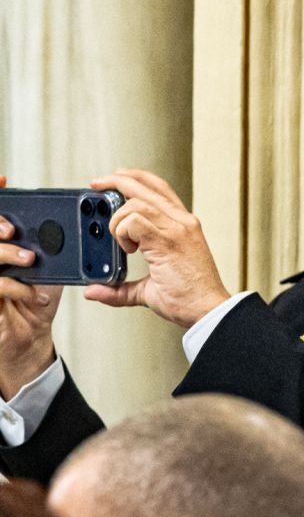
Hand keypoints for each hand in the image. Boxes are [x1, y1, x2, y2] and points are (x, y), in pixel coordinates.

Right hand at [0, 178, 59, 397]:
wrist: (29, 337)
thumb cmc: (36, 300)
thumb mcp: (51, 269)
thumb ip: (58, 249)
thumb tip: (83, 229)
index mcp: (3, 242)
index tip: (4, 179)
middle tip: (15, 230)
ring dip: (5, 253)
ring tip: (30, 260)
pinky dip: (15, 287)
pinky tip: (35, 294)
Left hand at [85, 169, 230, 329]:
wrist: (208, 312)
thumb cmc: (188, 299)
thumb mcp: (149, 288)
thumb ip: (120, 288)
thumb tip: (94, 291)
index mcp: (182, 226)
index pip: (159, 189)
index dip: (135, 178)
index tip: (115, 179)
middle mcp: (182, 222)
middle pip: (146, 185)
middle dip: (116, 179)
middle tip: (95, 184)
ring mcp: (177, 229)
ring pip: (136, 202)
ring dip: (117, 219)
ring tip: (119, 241)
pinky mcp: (168, 240)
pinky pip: (135, 221)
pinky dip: (122, 232)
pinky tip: (127, 249)